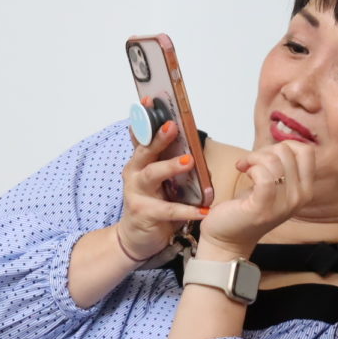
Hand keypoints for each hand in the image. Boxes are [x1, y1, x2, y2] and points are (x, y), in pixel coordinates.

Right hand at [115, 122, 208, 261]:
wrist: (136, 237)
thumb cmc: (152, 203)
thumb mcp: (158, 178)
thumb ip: (168, 159)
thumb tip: (187, 137)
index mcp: (140, 162)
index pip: (141, 136)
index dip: (144, 118)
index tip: (149, 101)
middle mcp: (134, 173)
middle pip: (144, 151)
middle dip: (157, 137)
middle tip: (172, 125)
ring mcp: (136, 193)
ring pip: (152, 175)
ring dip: (171, 167)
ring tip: (189, 161)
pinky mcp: (144, 213)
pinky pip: (168, 210)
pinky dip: (187, 210)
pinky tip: (203, 210)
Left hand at [197, 140, 314, 258]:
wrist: (228, 238)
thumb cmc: (247, 209)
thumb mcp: (273, 186)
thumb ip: (282, 168)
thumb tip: (281, 145)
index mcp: (305, 189)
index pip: (307, 152)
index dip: (284, 145)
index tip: (265, 156)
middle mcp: (300, 197)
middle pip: (289, 152)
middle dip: (265, 151)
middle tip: (250, 162)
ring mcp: (284, 203)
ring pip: (275, 160)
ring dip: (254, 157)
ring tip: (243, 166)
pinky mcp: (263, 207)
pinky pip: (264, 175)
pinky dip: (251, 167)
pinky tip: (243, 171)